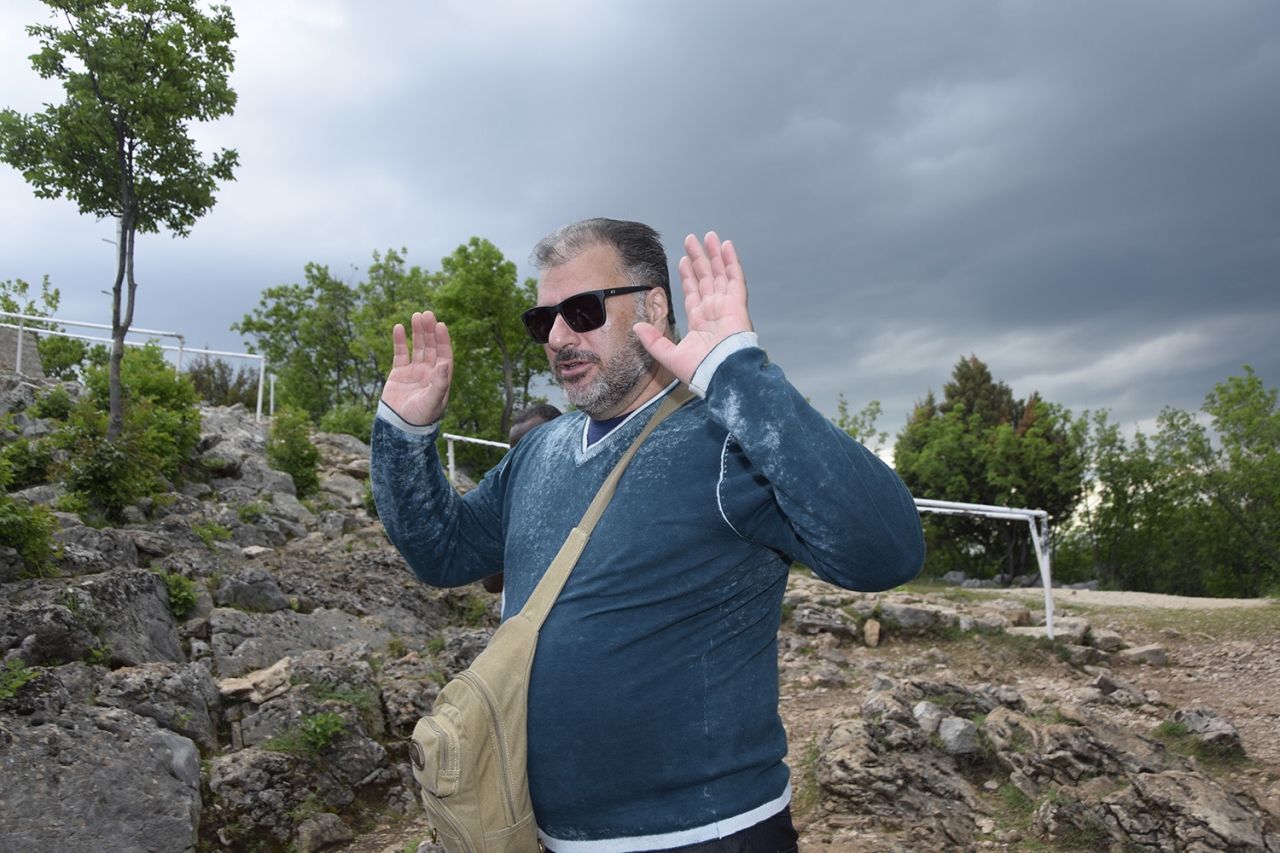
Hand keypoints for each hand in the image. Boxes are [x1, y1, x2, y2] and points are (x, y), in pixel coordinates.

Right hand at [381, 311, 452, 425]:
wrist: (399, 427)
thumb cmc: (420, 418)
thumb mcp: (432, 401)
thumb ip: (439, 384)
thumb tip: (444, 364)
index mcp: (441, 378)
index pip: (444, 354)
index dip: (443, 339)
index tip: (440, 325)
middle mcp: (429, 372)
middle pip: (431, 346)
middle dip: (430, 330)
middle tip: (427, 314)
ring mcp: (414, 371)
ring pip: (417, 347)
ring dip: (418, 331)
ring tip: (416, 316)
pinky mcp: (399, 372)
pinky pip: (400, 353)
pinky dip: (399, 340)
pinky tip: (398, 327)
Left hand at [634, 231, 752, 384]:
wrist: (721, 375)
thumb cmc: (700, 371)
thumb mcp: (668, 355)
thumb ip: (652, 340)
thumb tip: (636, 327)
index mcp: (699, 320)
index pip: (693, 291)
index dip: (688, 274)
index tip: (682, 259)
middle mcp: (713, 310)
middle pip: (706, 277)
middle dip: (699, 258)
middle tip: (692, 240)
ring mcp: (726, 305)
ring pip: (720, 273)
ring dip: (714, 254)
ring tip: (708, 236)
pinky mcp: (737, 303)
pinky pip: (735, 277)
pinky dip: (731, 261)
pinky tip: (726, 245)